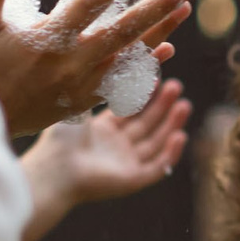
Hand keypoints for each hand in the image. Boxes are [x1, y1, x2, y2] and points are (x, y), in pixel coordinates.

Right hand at [0, 0, 195, 135]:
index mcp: (49, 41)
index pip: (92, 2)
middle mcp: (72, 64)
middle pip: (125, 31)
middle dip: (159, 6)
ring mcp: (82, 85)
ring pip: (130, 56)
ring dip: (160, 32)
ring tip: (185, 10)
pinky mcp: (83, 101)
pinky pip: (122, 82)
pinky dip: (144, 66)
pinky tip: (165, 51)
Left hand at [26, 77, 191, 208]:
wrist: (55, 169)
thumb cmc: (61, 138)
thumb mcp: (82, 104)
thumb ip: (100, 87)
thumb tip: (112, 59)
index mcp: (100, 130)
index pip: (130, 110)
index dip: (145, 94)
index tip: (158, 76)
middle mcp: (114, 147)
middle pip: (145, 125)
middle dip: (162, 105)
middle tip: (176, 86)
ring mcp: (124, 165)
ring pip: (155, 144)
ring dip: (170, 125)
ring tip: (184, 105)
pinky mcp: (131, 180)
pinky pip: (157, 168)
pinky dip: (170, 153)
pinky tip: (180, 135)